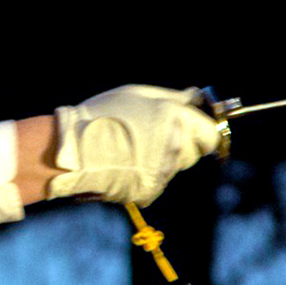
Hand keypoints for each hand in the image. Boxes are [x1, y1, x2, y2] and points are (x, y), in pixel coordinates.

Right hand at [45, 85, 220, 206]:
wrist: (73, 151)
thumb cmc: (102, 114)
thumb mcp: (136, 93)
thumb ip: (173, 97)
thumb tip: (196, 99)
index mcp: (177, 120)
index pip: (211, 135)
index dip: (203, 129)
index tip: (193, 126)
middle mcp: (176, 148)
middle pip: (196, 151)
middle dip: (183, 142)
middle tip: (154, 133)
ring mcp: (164, 173)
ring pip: (176, 165)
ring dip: (165, 157)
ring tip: (134, 146)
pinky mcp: (152, 191)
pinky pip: (159, 180)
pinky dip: (149, 172)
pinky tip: (127, 161)